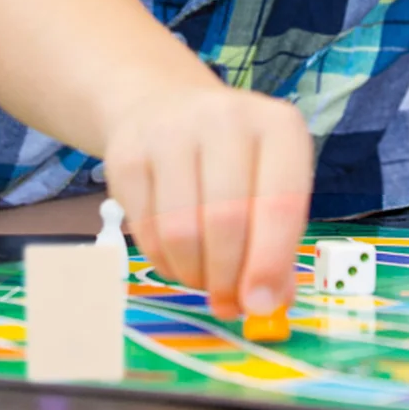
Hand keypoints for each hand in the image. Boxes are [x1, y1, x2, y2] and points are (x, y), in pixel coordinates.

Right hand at [103, 83, 312, 320]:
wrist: (165, 105)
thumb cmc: (233, 155)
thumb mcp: (270, 181)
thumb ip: (279, 240)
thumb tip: (271, 300)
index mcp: (277, 125)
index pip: (281, 202)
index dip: (271, 262)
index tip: (262, 304)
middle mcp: (225, 118)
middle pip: (226, 221)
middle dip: (228, 277)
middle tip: (228, 301)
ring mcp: (171, 131)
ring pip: (181, 232)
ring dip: (194, 274)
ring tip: (203, 276)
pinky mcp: (127, 155)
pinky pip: (146, 232)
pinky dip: (164, 261)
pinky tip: (177, 255)